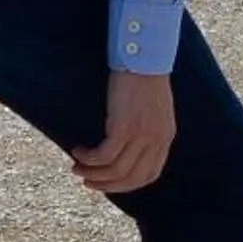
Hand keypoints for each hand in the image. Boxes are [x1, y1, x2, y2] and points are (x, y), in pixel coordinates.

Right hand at [72, 68, 174, 194]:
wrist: (143, 56)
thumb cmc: (144, 78)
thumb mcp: (153, 109)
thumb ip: (147, 129)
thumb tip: (128, 146)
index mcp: (165, 137)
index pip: (149, 175)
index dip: (127, 184)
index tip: (108, 182)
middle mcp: (156, 140)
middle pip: (131, 179)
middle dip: (107, 185)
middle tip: (87, 182)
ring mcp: (142, 135)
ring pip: (115, 171)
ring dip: (93, 174)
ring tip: (77, 167)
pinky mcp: (124, 127)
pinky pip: (104, 156)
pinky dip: (89, 158)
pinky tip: (78, 151)